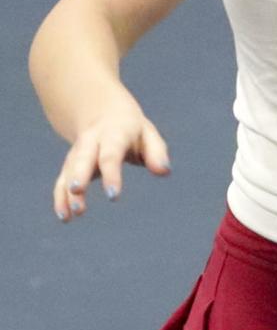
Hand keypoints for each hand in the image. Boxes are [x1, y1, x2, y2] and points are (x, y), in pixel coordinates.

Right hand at [53, 96, 170, 221]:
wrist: (101, 112)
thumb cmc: (132, 129)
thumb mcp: (148, 134)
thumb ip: (156, 153)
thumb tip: (163, 172)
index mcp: (113, 134)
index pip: (110, 154)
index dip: (111, 174)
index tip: (112, 195)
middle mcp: (91, 142)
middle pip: (82, 159)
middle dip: (79, 175)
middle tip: (78, 191)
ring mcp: (77, 153)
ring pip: (69, 172)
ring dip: (67, 192)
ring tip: (71, 215)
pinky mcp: (70, 165)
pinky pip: (61, 181)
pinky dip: (60, 198)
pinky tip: (65, 217)